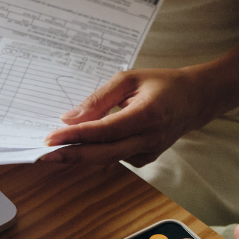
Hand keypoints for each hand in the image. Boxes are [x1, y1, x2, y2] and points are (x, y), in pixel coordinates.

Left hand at [40, 67, 214, 167]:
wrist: (195, 100)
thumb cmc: (161, 84)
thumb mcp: (129, 79)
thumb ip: (99, 99)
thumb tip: (70, 118)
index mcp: (147, 116)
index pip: (104, 131)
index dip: (76, 136)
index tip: (51, 138)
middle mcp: (148, 139)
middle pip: (103, 154)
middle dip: (71, 155)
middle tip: (43, 155)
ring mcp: (148, 153)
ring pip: (106, 158)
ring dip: (80, 154)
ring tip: (55, 149)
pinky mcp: (144, 160)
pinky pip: (114, 156)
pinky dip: (96, 151)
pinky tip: (83, 144)